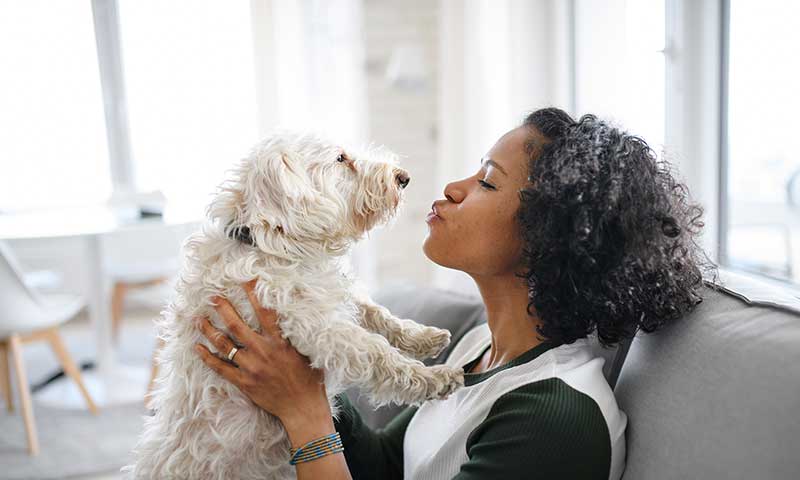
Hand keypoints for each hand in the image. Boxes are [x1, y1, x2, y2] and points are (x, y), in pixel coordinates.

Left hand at [194, 280, 328, 425]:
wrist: (302, 408)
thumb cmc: (310, 379)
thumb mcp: (306, 351)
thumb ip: (294, 335)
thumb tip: (291, 315)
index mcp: (280, 342)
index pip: (264, 311)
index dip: (253, 293)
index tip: (244, 279)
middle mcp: (263, 351)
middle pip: (236, 325)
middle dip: (223, 308)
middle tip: (212, 296)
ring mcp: (251, 367)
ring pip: (224, 345)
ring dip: (209, 330)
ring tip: (198, 318)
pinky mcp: (243, 382)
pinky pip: (220, 368)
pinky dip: (207, 358)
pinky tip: (197, 348)